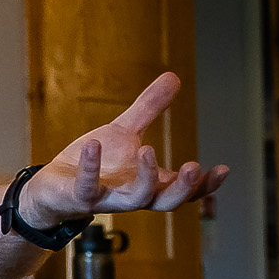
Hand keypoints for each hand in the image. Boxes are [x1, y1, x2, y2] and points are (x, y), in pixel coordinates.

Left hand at [19, 73, 228, 229]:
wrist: (54, 184)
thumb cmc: (95, 163)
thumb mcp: (125, 131)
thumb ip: (150, 108)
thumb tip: (174, 77)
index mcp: (149, 182)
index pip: (184, 190)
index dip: (205, 184)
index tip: (224, 169)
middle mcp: (133, 195)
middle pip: (167, 202)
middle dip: (183, 188)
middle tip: (195, 167)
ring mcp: (108, 199)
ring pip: (135, 200)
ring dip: (146, 178)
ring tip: (148, 149)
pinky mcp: (80, 198)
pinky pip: (88, 188)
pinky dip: (91, 167)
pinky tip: (94, 145)